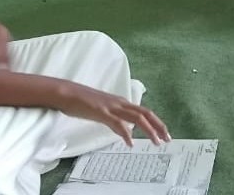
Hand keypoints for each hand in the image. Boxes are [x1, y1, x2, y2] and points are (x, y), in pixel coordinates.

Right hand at [55, 82, 170, 146]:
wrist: (66, 92)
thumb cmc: (82, 102)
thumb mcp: (103, 111)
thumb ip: (115, 119)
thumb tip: (124, 130)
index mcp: (121, 102)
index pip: (144, 111)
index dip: (156, 122)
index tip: (164, 133)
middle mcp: (120, 103)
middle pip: (145, 113)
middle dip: (158, 126)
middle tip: (167, 139)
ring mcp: (111, 106)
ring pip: (136, 117)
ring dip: (149, 130)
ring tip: (156, 142)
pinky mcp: (101, 111)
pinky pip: (117, 122)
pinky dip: (126, 132)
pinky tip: (130, 142)